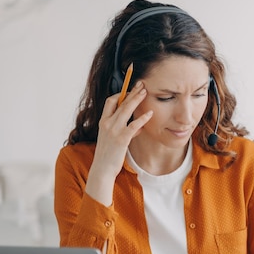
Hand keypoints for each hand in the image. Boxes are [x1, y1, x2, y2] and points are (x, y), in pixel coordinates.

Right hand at [85, 82, 152, 205]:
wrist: (102, 169)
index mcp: (103, 121)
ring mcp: (113, 130)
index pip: (110, 102)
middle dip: (131, 91)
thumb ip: (124, 131)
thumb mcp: (113, 139)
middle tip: (141, 84)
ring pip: (126, 109)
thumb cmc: (109, 155)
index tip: (131, 89)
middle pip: (120, 102)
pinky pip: (133, 125)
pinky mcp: (121, 138)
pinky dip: (142, 118)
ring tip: (145, 91)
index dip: (121, 94)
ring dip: (136, 99)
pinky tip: (150, 114)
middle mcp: (107, 123)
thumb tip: (137, 128)